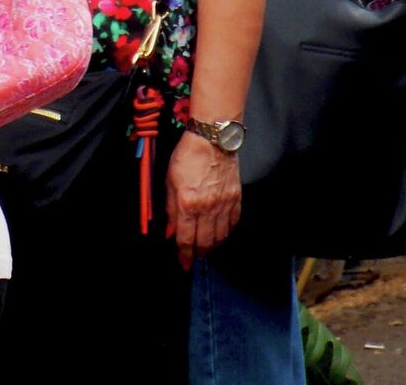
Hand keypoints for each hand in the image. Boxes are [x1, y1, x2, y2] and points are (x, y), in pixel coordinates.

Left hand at [167, 132, 241, 269]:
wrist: (212, 141)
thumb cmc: (186, 158)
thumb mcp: (169, 182)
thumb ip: (171, 208)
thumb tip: (172, 229)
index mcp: (188, 205)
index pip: (186, 239)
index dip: (184, 255)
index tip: (183, 264)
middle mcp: (207, 209)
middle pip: (205, 242)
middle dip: (198, 254)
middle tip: (194, 258)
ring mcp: (224, 205)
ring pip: (220, 236)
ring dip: (213, 246)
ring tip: (206, 248)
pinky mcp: (236, 199)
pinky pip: (233, 223)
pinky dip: (226, 232)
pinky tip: (221, 234)